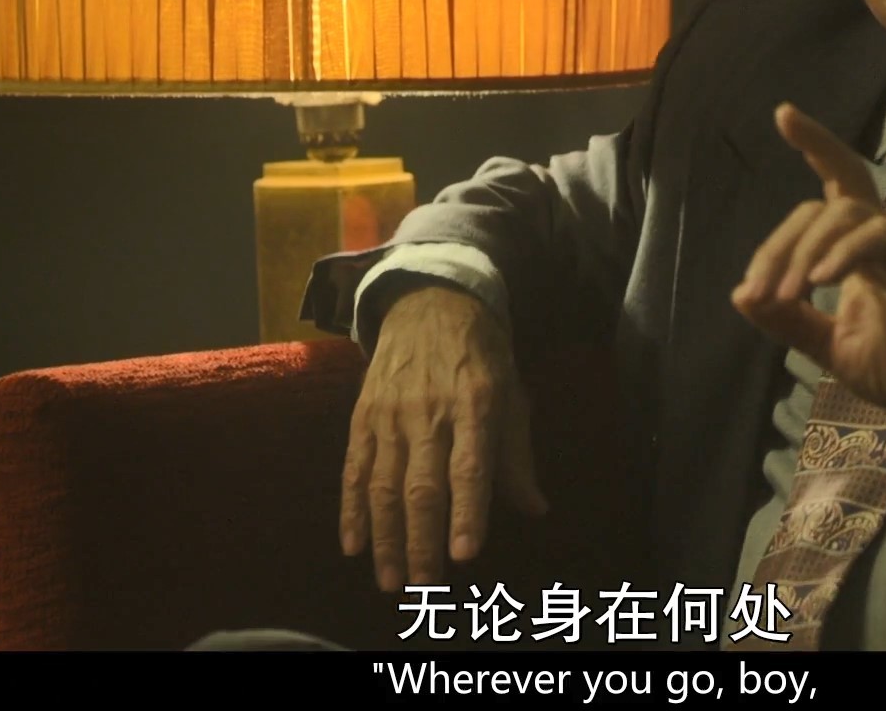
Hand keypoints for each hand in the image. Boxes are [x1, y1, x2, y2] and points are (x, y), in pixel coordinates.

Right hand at [340, 285, 548, 592]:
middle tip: (425, 586)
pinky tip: (353, 544)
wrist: (426, 299)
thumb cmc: (480, 352)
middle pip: (421, 486)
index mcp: (474, 404)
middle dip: (422, 541)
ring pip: (383, 485)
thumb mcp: (511, 391)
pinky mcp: (363, 415)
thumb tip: (534, 509)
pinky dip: (351, 510)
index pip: (470, 467)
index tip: (464, 554)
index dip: (467, 512)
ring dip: (386, 538)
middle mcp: (428, 411)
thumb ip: (517, 454)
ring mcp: (390, 414)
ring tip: (391, 579)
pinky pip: (353, 469)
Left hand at [729, 102, 885, 432]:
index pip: (838, 182)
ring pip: (847, 213)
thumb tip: (739, 294)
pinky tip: (819, 281)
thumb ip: (787, 320)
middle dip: (781, 245)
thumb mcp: (828, 345)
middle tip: (759, 290)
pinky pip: (881, 237)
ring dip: (804, 252)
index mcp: (863, 246)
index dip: (815, 145)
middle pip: (825, 204)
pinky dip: (844, 253)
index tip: (783, 113)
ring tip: (788, 294)